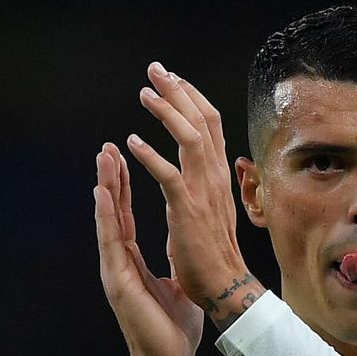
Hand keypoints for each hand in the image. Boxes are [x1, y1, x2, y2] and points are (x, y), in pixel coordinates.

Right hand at [94, 142, 202, 355]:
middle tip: (107, 146)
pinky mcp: (117, 281)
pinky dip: (107, 217)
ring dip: (106, 188)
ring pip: (109, 221)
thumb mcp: (174, 285)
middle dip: (111, 178)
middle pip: (114, 212)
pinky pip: (111, 242)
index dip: (124, 187)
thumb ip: (170, 263)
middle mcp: (121, 262)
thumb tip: (181, 247)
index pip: (127, 216)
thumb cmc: (172, 329)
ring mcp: (116, 270)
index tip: (123, 158)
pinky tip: (103, 194)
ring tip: (104, 157)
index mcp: (133, 261)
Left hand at [126, 62, 265, 329]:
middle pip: (202, 120)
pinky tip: (132, 142)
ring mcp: (203, 192)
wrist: (224, 284)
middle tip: (155, 70)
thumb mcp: (213, 209)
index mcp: (217, 176)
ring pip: (189, 138)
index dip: (192, 98)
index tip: (173, 80)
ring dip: (166, 112)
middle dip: (178, 91)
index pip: (210, 124)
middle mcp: (214, 177)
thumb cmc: (214, 253)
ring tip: (144, 95)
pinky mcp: (188, 210)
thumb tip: (200, 170)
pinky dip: (151, 156)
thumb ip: (205, 186)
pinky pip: (169, 175)